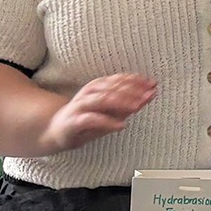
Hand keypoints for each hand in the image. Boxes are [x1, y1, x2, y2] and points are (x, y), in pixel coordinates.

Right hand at [41, 73, 156, 152]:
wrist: (57, 130)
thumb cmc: (89, 119)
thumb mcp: (112, 111)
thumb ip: (130, 102)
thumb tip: (152, 93)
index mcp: (98, 87)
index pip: (118, 80)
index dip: (136, 80)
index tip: (153, 83)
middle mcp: (89, 93)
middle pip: (112, 88)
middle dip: (133, 90)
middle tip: (150, 94)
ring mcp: (81, 106)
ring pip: (102, 99)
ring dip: (121, 102)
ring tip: (138, 107)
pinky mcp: (75, 121)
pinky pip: (92, 119)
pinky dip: (107, 122)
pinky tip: (121, 126)